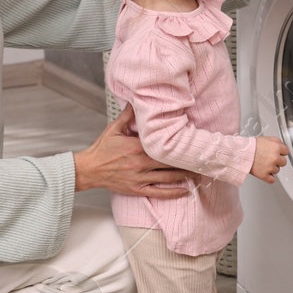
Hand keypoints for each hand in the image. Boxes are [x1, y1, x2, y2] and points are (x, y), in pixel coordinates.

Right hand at [73, 105, 191, 197]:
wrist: (89, 169)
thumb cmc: (101, 150)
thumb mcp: (114, 129)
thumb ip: (128, 115)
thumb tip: (137, 100)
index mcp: (137, 146)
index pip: (164, 145)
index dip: (179, 144)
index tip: (192, 141)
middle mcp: (141, 163)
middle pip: (170, 162)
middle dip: (188, 161)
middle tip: (203, 158)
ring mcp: (140, 178)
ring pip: (168, 177)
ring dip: (186, 176)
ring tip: (201, 173)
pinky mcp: (137, 189)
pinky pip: (159, 192)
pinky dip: (174, 192)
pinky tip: (186, 191)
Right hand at [250, 136, 288, 183]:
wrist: (240, 153)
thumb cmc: (251, 146)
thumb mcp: (266, 138)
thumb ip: (277, 141)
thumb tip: (282, 146)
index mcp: (276, 148)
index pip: (286, 152)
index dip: (281, 152)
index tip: (277, 153)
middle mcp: (275, 158)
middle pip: (283, 162)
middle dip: (278, 161)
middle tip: (269, 159)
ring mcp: (270, 167)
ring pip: (277, 170)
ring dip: (272, 168)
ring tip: (263, 164)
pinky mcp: (264, 175)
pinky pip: (272, 180)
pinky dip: (269, 177)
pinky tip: (265, 173)